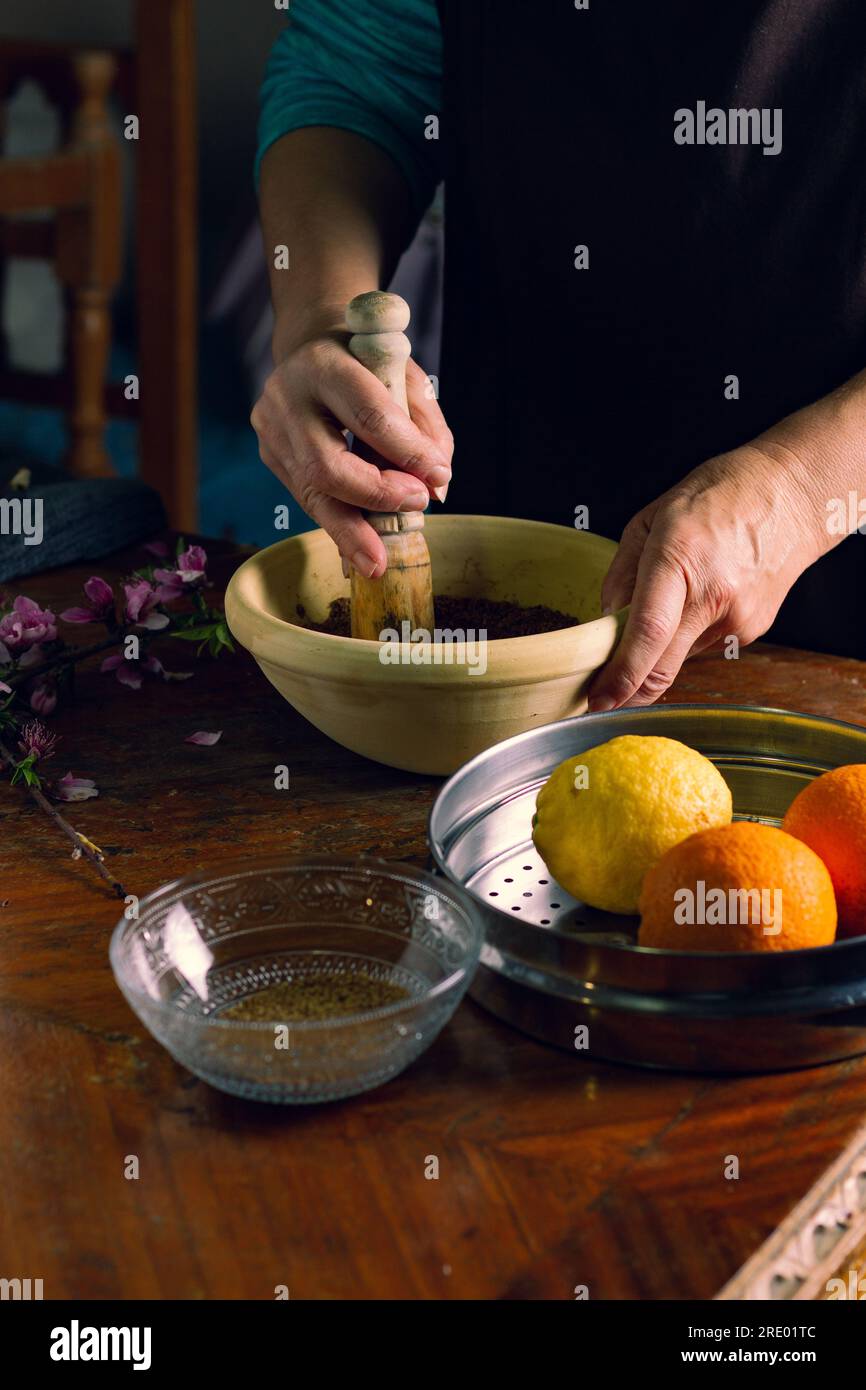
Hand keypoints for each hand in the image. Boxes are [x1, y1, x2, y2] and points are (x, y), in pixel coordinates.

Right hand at [251, 325, 452, 576]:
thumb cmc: (366, 360)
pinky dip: (339, 523)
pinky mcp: (270, 456)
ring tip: (377, 563)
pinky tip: (359, 549)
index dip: (406, 452)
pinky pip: (309, 498)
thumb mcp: (404, 375)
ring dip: (351, 531)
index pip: (368, 415)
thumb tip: (439, 484)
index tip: (436, 477)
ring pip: (313, 493)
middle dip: (375, 496)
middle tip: (416, 506)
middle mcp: (287, 398)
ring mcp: (272, 431)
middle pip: (327, 466)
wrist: (310, 347)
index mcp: (324, 364)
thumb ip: (426, 425)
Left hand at [587, 443, 824, 710]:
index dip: (620, 675)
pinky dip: (690, 633)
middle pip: (663, 667)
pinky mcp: (753, 629)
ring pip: (680, 657)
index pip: (647, 633)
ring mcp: (738, 617)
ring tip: (675, 599)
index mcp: (680, 558)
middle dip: (630, 690)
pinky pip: (704, 645)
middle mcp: (713, 595)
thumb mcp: (650, 519)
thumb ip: (622, 576)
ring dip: (662, 648)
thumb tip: (606, 623)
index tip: (599, 699)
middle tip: (607, 695)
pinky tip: (703, 598)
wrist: (791, 495)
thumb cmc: (718, 496)